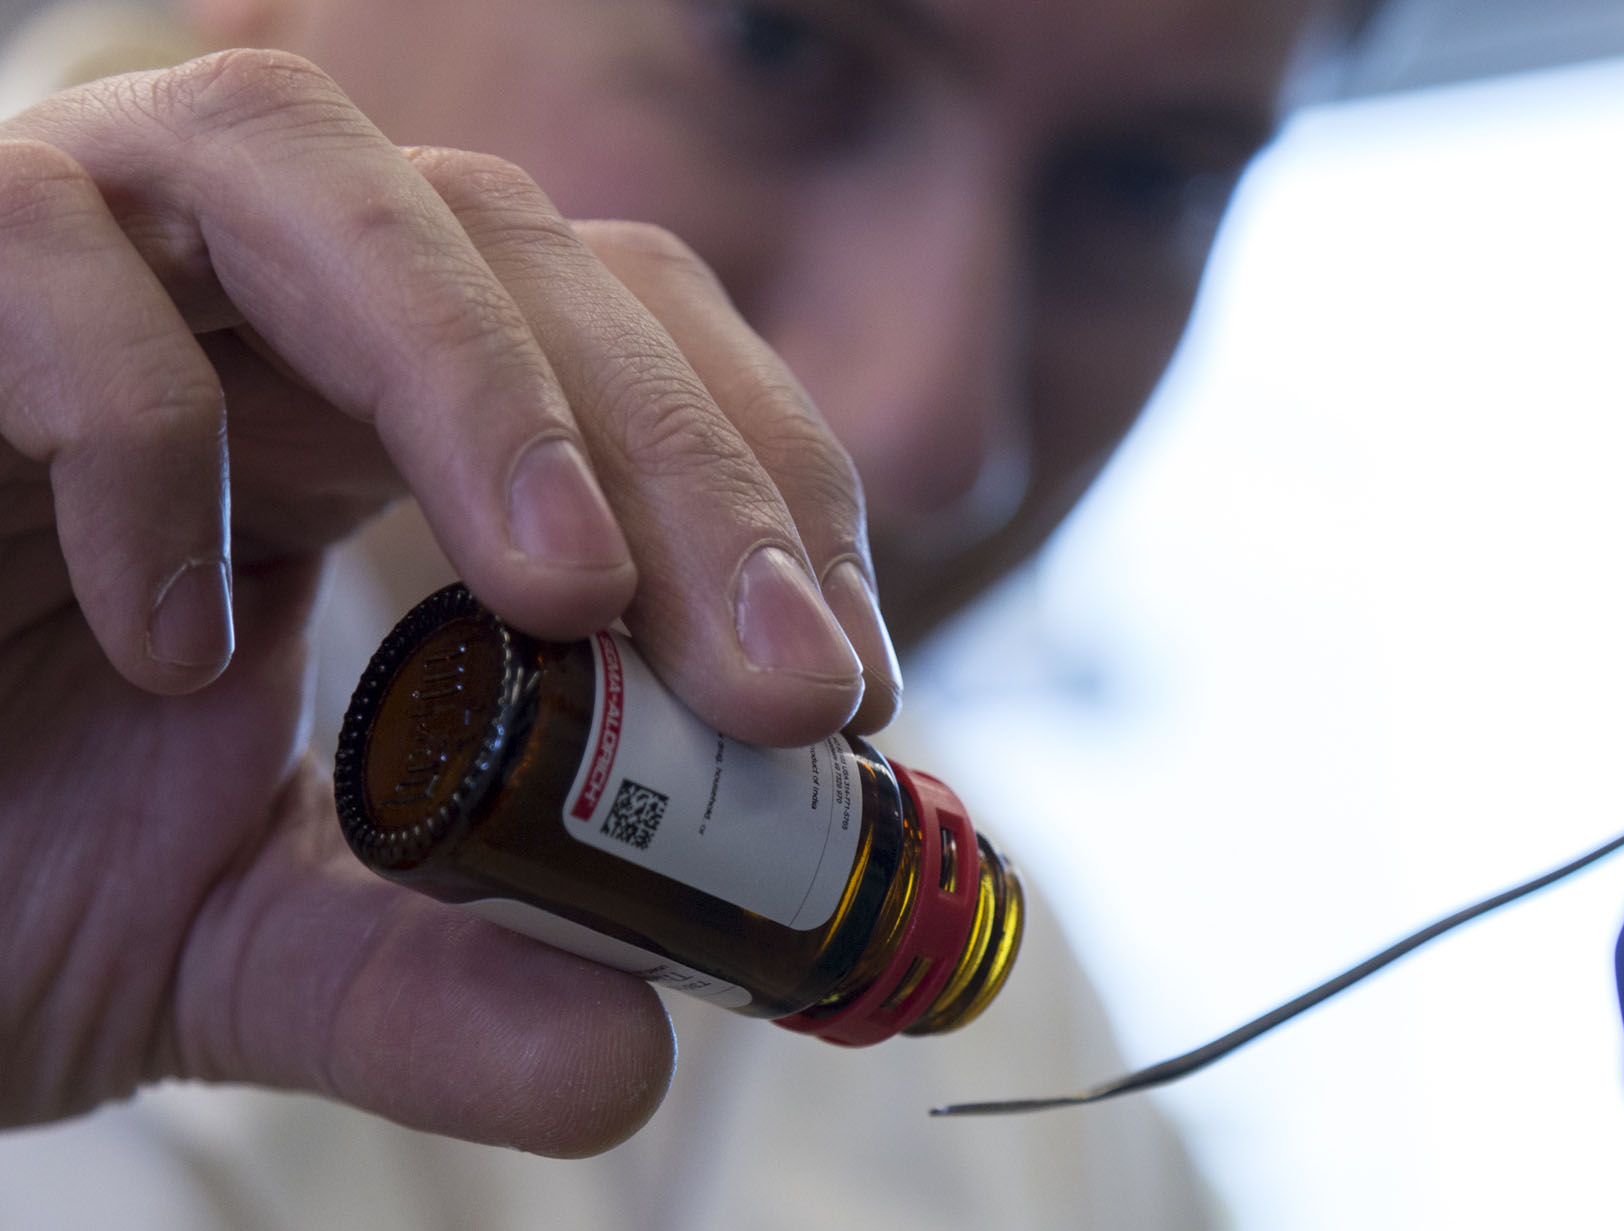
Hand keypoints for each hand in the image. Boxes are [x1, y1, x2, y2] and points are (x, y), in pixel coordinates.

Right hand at [0, 51, 898, 1154]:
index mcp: (366, 408)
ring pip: (315, 175)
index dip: (762, 489)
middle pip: (529, 255)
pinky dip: (140, 432)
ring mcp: (72, 257)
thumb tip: (635, 1057)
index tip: (841, 696)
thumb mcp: (233, 944)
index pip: (626, 354)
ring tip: (567, 596)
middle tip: (785, 688)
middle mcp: (247, 295)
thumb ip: (430, 977)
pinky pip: (35, 267)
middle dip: (684, 460)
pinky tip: (177, 639)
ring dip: (479, 379)